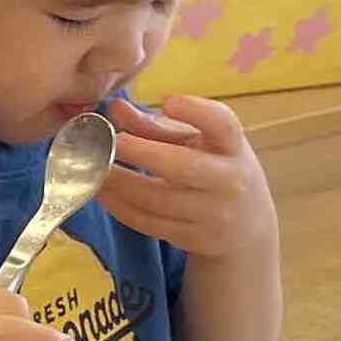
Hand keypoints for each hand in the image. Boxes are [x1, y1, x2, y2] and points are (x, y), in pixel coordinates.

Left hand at [106, 94, 277, 261]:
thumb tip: (114, 108)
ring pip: (157, 199)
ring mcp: (212, 214)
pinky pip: (148, 222)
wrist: (246, 227)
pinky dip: (119, 206)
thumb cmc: (215, 171)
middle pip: (184, 166)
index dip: (197, 112)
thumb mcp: (199, 145)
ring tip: (93, 167)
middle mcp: (230, 181)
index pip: (224, 125)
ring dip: (119, 183)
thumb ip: (156, 127)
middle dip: (142, 152)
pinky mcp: (193, 239)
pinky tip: (101, 191)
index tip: (168, 101)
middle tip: (110, 141)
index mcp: (234, 148)